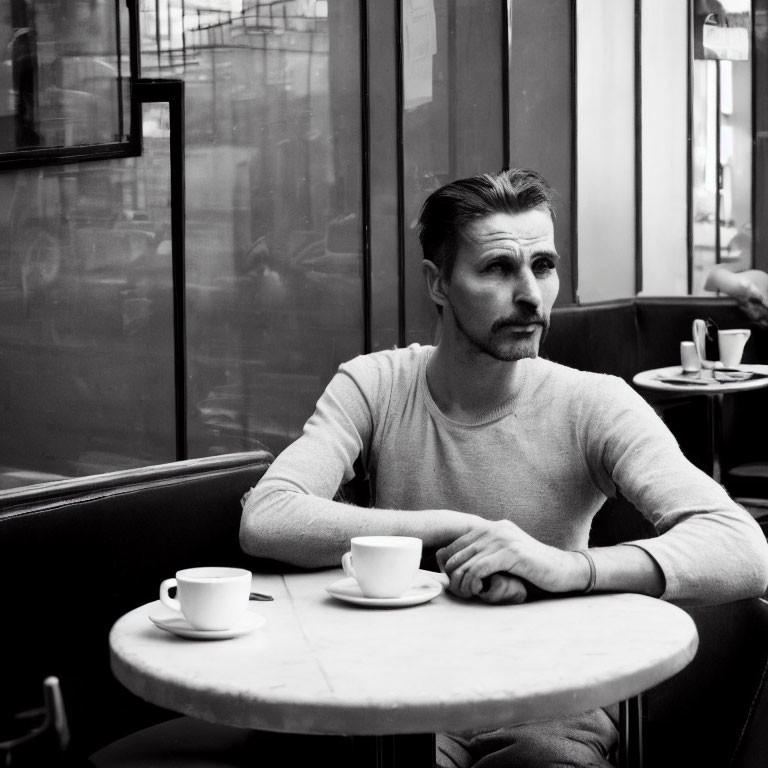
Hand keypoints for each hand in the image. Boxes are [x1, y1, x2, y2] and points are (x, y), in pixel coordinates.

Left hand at [436, 520, 586, 602]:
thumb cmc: (533, 567)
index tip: (452, 581)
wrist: (562, 568)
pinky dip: (474, 581)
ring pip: (468, 561)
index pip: (457, 542)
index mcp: (493, 527)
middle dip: (453, 574)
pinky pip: (481, 568)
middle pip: (459, 552)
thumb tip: (460, 563)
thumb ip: (488, 552)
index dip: (449, 563)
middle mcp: (496, 529)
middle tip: (457, 591)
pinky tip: (478, 590)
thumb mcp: (507, 554)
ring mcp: (504, 539)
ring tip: (466, 593)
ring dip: (462, 581)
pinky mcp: (512, 553)